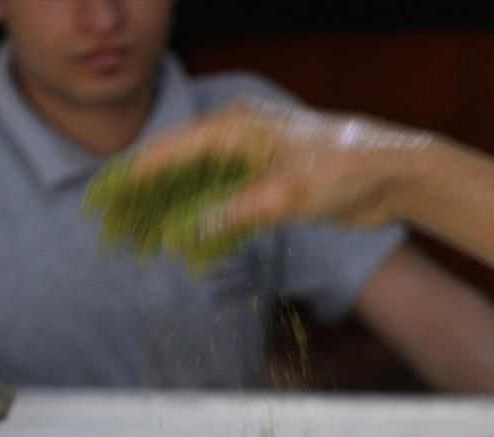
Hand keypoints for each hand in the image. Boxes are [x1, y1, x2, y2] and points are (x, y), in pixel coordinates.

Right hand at [127, 99, 432, 236]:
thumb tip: (187, 234)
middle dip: (144, 204)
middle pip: (175, 172)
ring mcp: (250, 161)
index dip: (132, 180)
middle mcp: (236, 139)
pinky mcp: (266, 183)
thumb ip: (232, 214)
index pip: (167, 153)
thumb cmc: (339, 172)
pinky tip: (187, 250)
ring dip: (171, 219)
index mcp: (233, 129)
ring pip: (196, 191)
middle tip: (115, 233)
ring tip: (141, 246)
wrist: (389, 174)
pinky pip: (222, 206)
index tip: (104, 201)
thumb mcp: (281, 196)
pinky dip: (203, 227)